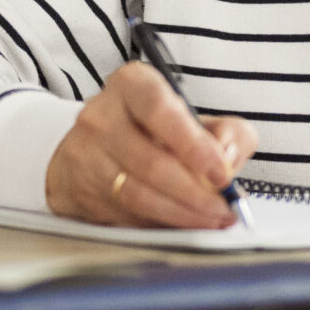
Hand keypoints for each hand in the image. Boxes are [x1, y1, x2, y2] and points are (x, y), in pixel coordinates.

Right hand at [44, 61, 255, 228]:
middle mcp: (102, 115)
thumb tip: (228, 156)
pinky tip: (183, 223)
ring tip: (212, 219)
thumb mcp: (195, 119)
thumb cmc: (154, 129)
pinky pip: (126, 214)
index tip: (221, 173)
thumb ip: (229, 131)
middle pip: (151, 162)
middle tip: (224, 207)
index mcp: (132, 85)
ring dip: (182, 214)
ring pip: (138, 194)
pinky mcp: (80, 188)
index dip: (193, 145)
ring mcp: (86, 153)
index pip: (159, 110)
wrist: (95, 148)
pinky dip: (160, 224)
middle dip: (196, 193)